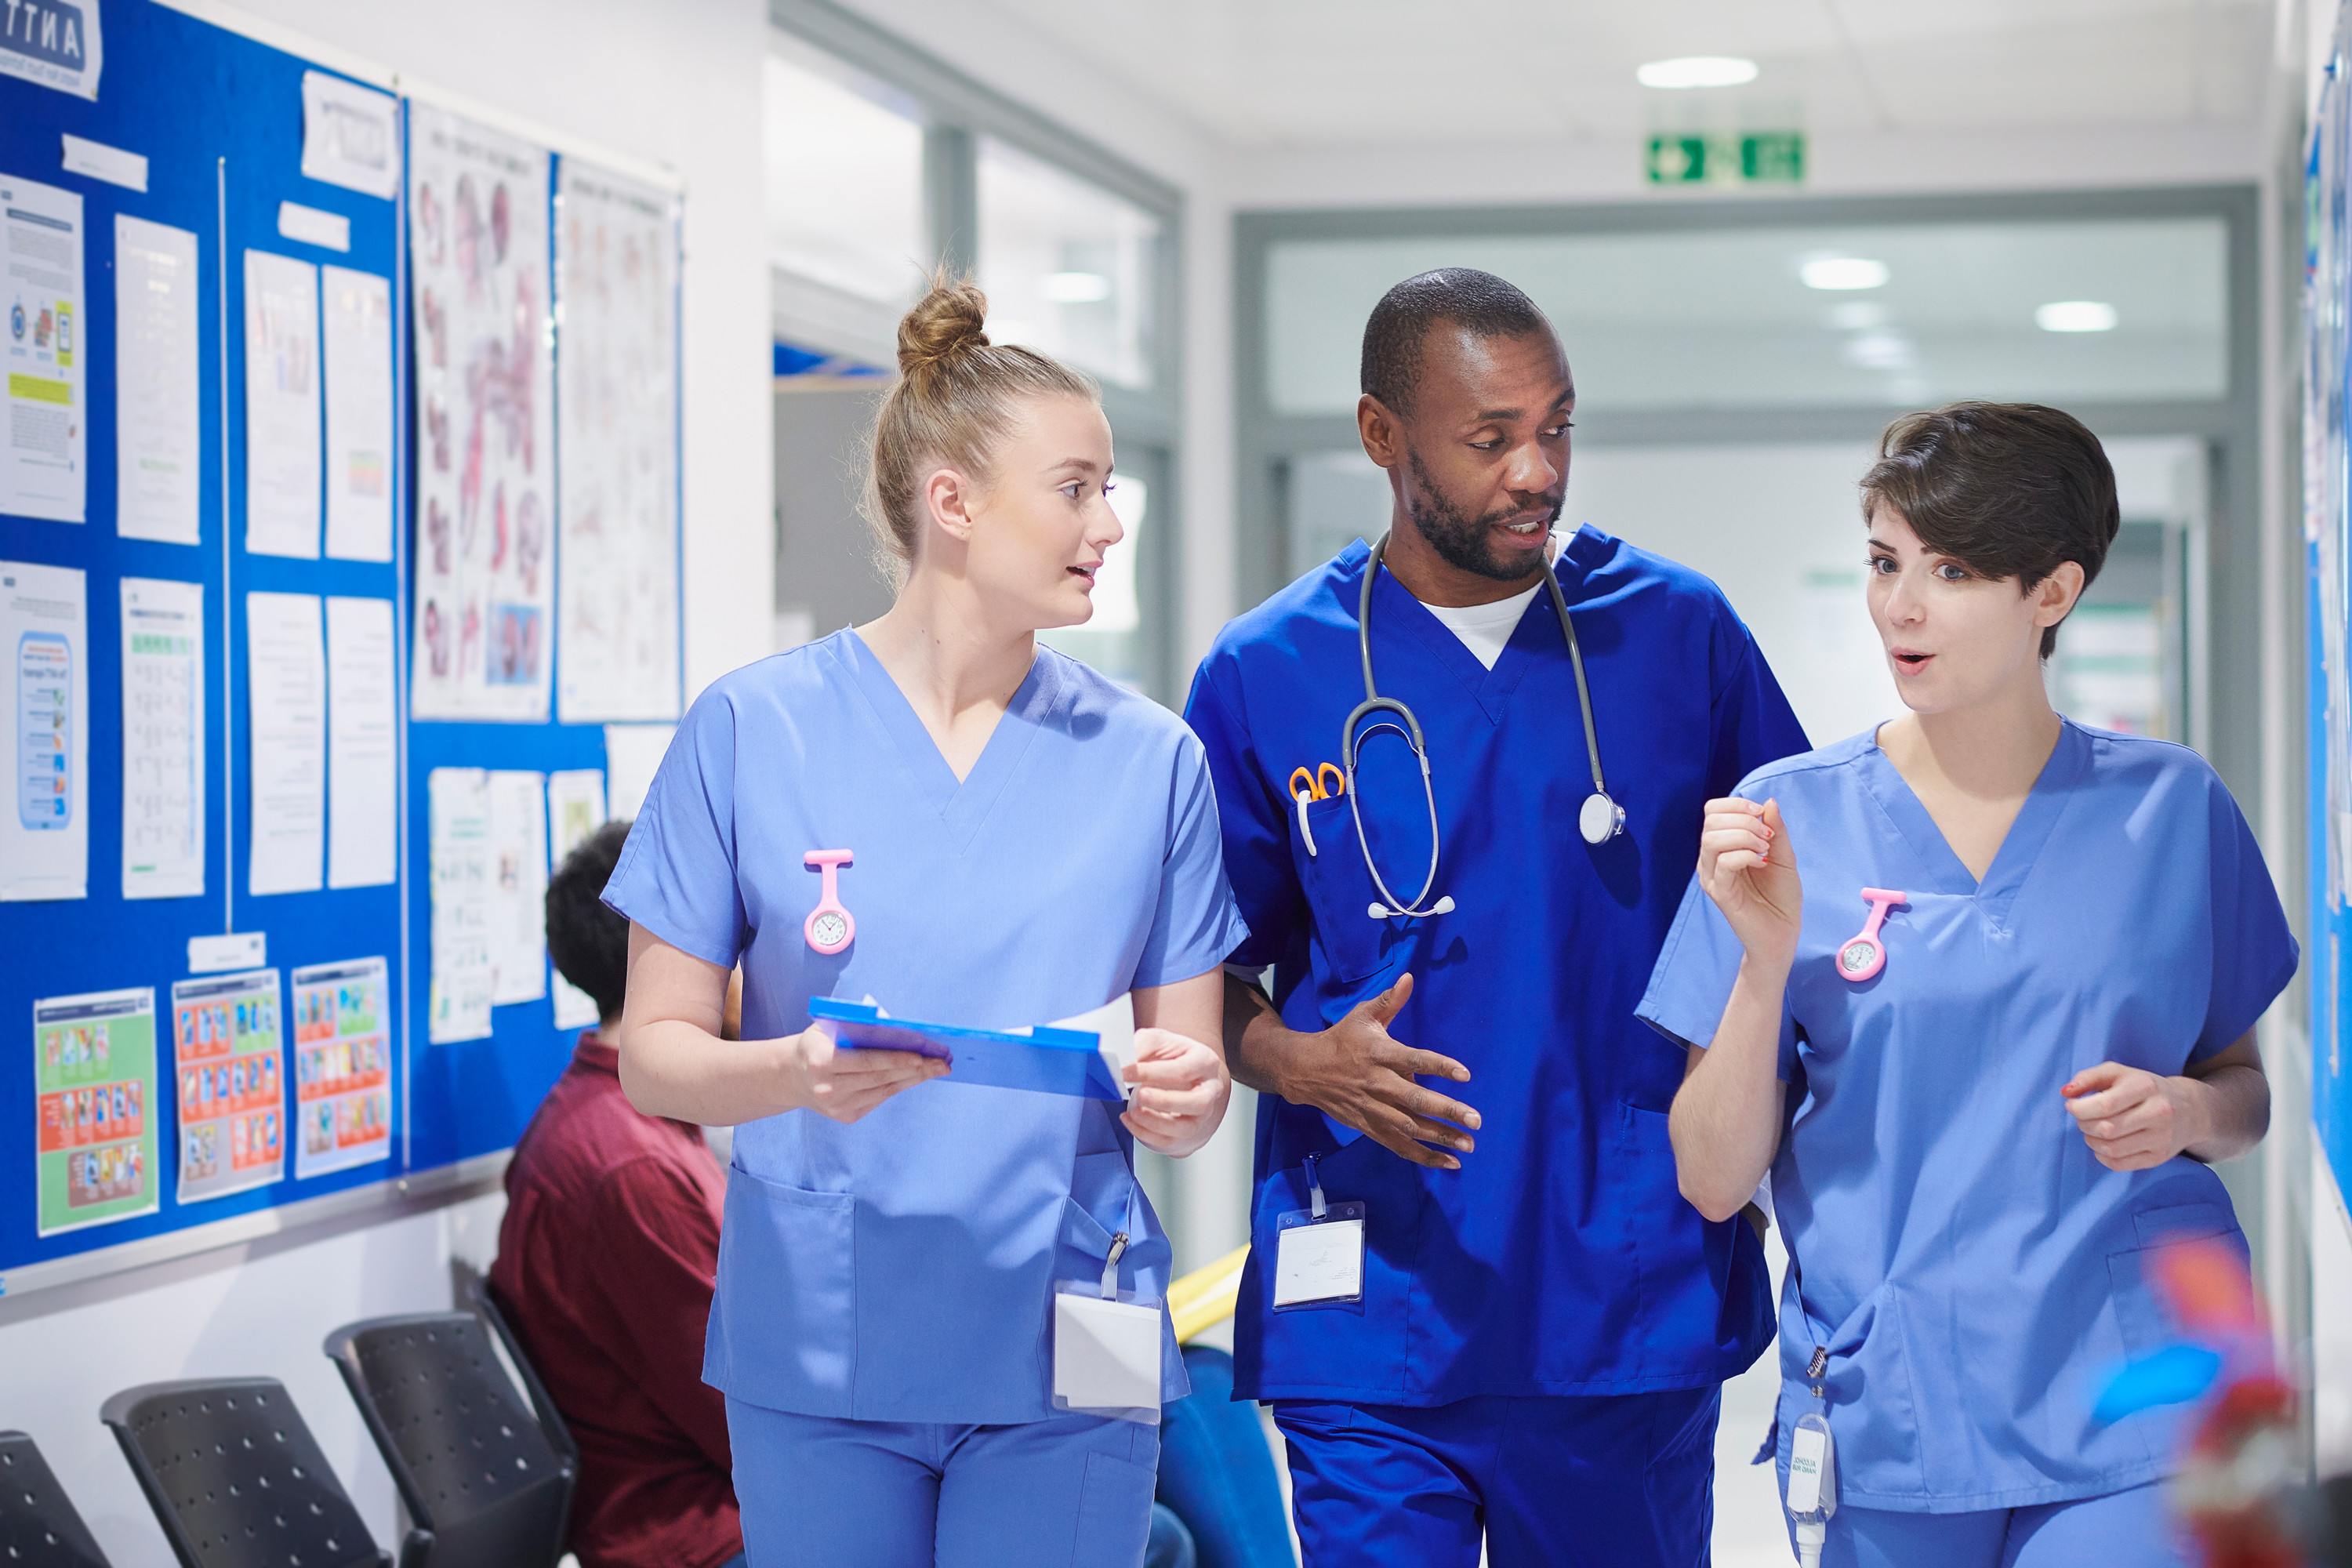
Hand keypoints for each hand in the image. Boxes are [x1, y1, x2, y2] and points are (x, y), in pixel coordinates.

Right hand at [781, 1025, 944, 1123]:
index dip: (896, 1059)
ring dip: (913, 1079)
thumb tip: (894, 1026)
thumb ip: (854, 1025)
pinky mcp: (846, 1116)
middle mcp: (828, 1088)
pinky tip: (915, 1076)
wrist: (792, 1076)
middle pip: (880, 1077)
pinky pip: (879, 1098)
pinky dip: (899, 1086)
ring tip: (936, 1068)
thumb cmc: (817, 1043)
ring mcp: (837, 1106)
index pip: (866, 1061)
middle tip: (942, 1062)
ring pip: (884, 1090)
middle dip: (915, 1069)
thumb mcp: (826, 1027)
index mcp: (822, 1061)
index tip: (921, 1056)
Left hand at [1120, 1028, 1229, 1157]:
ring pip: (1186, 1128)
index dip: (1151, 1072)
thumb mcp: (1158, 1041)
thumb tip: (1122, 1060)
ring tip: (1134, 1111)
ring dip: (1157, 1122)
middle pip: (1198, 1103)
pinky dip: (1146, 1134)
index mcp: (1205, 1062)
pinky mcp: (1186, 1134)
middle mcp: (1210, 1091)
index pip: (1182, 1070)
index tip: (1124, 1072)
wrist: (1181, 1076)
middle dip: (1166, 1101)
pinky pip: (1168, 1141)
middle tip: (1140, 1094)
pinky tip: (1129, 1120)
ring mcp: (1201, 1116)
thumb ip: (1142, 1046)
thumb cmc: (1170, 1057)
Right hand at [1278, 973, 1478, 1170]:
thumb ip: (1389, 1000)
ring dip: (1439, 1138)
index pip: (1414, 1060)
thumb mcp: (1363, 1015)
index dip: (1439, 1067)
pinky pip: (1398, 1145)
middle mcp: (1378, 1083)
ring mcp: (1373, 1109)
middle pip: (1415, 1100)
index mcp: (1380, 1053)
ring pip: (1409, 1128)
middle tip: (1476, 1120)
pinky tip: (1448, 1163)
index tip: (1465, 1074)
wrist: (1305, 1070)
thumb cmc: (1342, 1040)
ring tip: (1468, 1146)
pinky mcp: (1369, 1127)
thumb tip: (1409, 977)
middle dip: (1447, 1111)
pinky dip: (1423, 1156)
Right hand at [1698, 797, 1801, 967]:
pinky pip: (1724, 862)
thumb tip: (1768, 802)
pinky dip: (1746, 855)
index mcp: (1721, 848)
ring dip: (1745, 837)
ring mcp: (1712, 877)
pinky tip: (1762, 863)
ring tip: (1765, 850)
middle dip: (1744, 821)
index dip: (1737, 805)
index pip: (1712, 811)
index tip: (1762, 815)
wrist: (1783, 933)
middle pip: (1711, 821)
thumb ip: (1776, 829)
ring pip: (1713, 839)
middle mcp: (1710, 860)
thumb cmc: (1781, 897)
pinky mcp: (1720, 893)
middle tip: (1768, 837)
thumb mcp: (1783, 855)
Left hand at [2063, 1061, 2206, 1170]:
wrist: (2189, 1108)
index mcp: (2145, 1087)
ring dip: (2091, 1141)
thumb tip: (2065, 1092)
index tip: (2071, 1105)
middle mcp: (2158, 1113)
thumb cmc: (2144, 1088)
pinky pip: (2120, 1164)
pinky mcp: (2159, 1157)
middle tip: (2083, 1118)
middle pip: (2107, 1129)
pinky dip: (2102, 1156)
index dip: (2080, 1108)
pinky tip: (2103, 1144)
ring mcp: (2161, 1138)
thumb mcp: (2118, 1073)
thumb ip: (2089, 1077)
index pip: (2105, 1105)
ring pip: (2112, 1149)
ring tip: (2092, 1130)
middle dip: (2084, 1124)